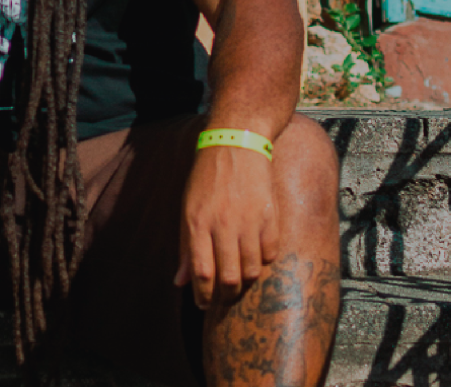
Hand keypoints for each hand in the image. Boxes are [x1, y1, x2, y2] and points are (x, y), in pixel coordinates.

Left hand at [174, 145, 280, 308]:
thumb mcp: (187, 209)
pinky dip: (264, 262)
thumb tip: (180, 282)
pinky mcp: (270, 217)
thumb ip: (186, 246)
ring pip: (252, 270)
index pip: (202, 273)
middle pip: (229, 278)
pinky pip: (271, 254)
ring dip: (246, 282)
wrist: (235, 145)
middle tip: (224, 298)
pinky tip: (257, 258)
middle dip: (226, 295)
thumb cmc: (206, 179)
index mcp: (198, 223)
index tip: (203, 305)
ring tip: (241, 281)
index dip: (203, 295)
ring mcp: (249, 222)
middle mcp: (223, 225)